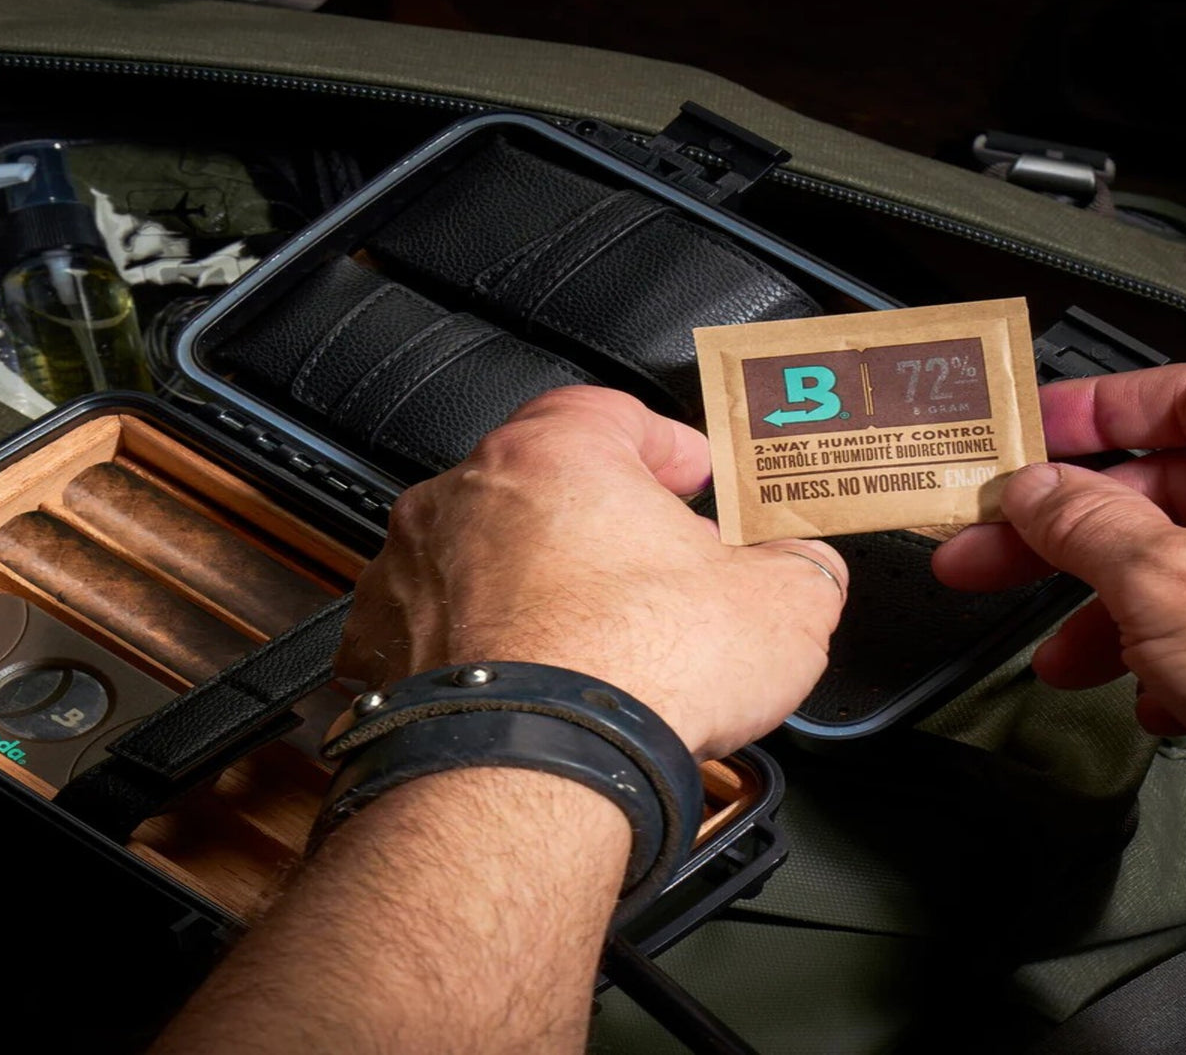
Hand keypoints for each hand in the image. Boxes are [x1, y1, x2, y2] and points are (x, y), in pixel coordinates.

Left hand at [338, 385, 847, 759]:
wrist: (530, 773)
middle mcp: (465, 499)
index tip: (696, 474)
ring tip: (598, 645)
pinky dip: (486, 651)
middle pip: (549, 487)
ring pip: (487, 560)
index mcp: (555, 454)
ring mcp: (414, 574)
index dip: (669, 445)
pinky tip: (536, 690)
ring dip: (540, 587)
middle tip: (661, 570)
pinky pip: (442, 632)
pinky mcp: (380, 652)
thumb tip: (805, 568)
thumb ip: (801, 565)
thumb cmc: (627, 674)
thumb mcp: (782, 605)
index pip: (615, 412)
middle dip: (608, 525)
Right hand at [932, 363, 1185, 855]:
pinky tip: (1148, 699)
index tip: (1030, 434)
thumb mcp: (1174, 583)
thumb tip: (1037, 490)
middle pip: (1171, 493)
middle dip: (1074, 536)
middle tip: (992, 551)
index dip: (1098, 412)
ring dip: (1111, 615)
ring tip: (1057, 658)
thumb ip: (1089, 525)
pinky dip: (1174, 660)